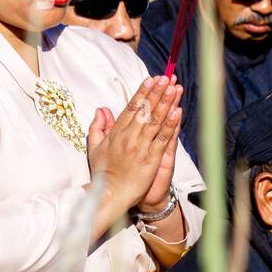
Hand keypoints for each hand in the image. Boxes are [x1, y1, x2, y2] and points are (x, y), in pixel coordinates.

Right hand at [86, 75, 183, 216]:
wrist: (110, 194)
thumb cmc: (102, 173)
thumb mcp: (95, 148)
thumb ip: (98, 127)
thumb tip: (102, 109)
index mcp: (117, 133)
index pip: (132, 108)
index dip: (142, 92)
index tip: (151, 79)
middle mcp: (129, 137)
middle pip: (145, 110)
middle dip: (157, 92)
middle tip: (166, 77)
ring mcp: (141, 147)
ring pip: (155, 120)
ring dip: (166, 103)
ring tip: (174, 88)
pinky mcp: (151, 159)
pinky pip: (163, 139)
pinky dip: (170, 125)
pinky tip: (177, 112)